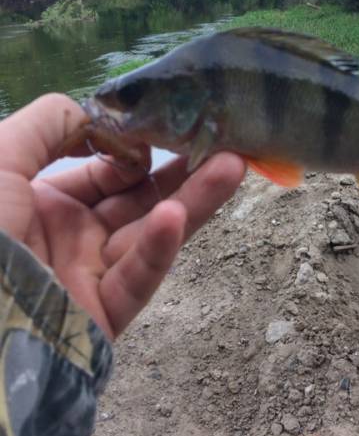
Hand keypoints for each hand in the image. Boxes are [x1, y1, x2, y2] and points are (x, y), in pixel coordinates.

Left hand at [0, 94, 244, 339]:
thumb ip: (49, 124)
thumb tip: (102, 121)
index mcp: (46, 202)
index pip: (106, 172)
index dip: (134, 151)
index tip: (164, 131)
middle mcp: (74, 236)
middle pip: (141, 200)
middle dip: (185, 171)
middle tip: (227, 142)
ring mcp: (91, 275)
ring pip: (151, 233)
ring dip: (194, 200)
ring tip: (234, 166)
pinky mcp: (103, 314)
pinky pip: (136, 278)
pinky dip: (158, 249)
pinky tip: (175, 218)